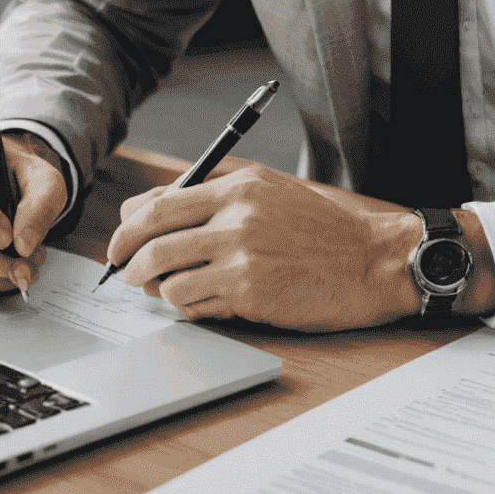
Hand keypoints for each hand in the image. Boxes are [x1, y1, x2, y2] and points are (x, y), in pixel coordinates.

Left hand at [106, 164, 427, 331]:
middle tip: (123, 270)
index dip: (129, 223)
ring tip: (162, 289)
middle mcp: (235, 216)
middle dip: (125, 257)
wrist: (372, 260)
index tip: (123, 237)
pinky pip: (194, 304)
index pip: (159, 201)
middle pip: (151, 237)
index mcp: (238, 185)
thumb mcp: (272, 190)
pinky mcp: (250, 292)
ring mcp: (241, 255)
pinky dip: (186, 307)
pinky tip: (200, 303)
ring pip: (166, 276)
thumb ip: (218, 191)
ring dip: (156, 287)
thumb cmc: (324, 229)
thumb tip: (159, 205)